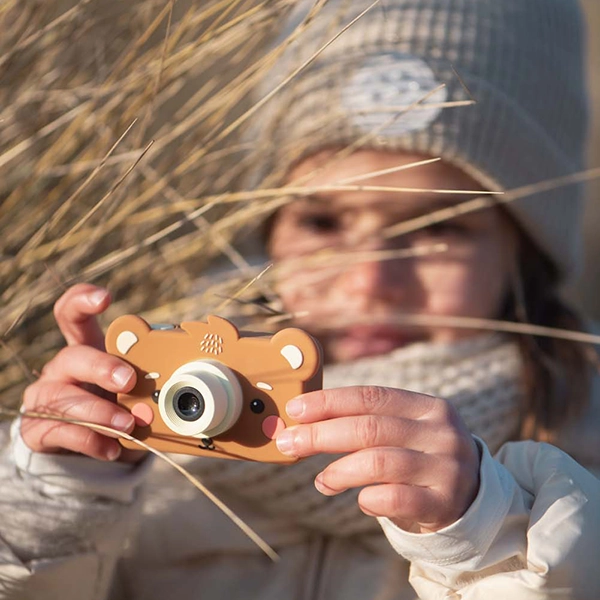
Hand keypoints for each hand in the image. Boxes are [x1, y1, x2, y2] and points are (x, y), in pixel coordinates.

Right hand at [21, 283, 141, 461]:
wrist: (88, 444)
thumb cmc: (115, 405)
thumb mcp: (131, 390)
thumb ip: (147, 386)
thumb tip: (174, 390)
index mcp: (85, 349)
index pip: (72, 316)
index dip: (82, 300)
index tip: (105, 298)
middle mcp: (62, 369)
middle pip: (73, 356)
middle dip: (102, 367)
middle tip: (129, 380)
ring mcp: (46, 398)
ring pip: (66, 399)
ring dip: (101, 412)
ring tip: (128, 424)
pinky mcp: (39, 429)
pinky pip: (62, 432)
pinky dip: (91, 441)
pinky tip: (113, 448)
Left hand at [276, 386, 479, 532]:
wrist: (470, 500)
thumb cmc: (418, 459)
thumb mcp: (402, 432)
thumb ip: (363, 423)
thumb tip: (299, 423)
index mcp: (427, 406)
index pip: (370, 397)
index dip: (328, 402)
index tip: (295, 410)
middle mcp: (440, 433)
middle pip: (369, 428)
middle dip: (320, 435)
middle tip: (289, 443)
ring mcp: (446, 468)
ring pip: (378, 463)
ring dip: (339, 471)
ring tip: (322, 481)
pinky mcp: (445, 503)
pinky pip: (395, 499)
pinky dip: (369, 498)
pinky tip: (361, 500)